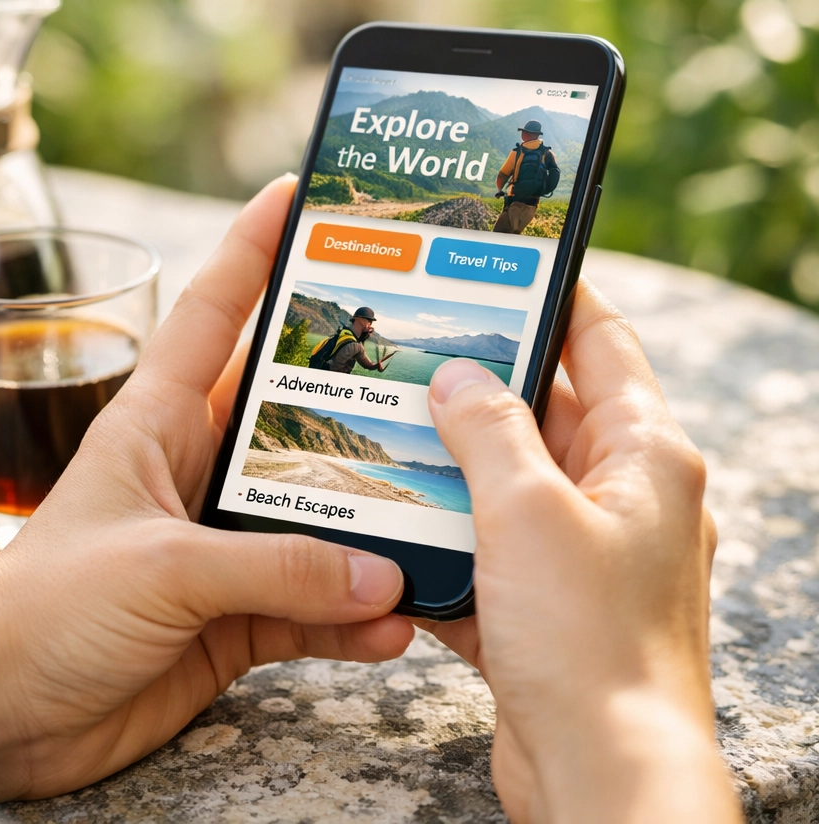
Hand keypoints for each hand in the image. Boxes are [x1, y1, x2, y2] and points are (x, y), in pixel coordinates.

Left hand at [0, 176, 410, 800]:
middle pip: (289, 410)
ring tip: (436, 521)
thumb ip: (272, 567)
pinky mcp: (232, 610)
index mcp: (156, 421)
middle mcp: (195, 469)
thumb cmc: (43, 611)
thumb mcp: (159, 567)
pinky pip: (309, 601)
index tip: (296, 194)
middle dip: (354, 391)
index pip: (210, 313)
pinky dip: (349, 615)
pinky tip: (391, 626)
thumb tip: (381, 573)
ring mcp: (218, 541)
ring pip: (314, 513)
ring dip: (369, 525)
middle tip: (428, 370)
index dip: (252, 248)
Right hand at [420, 281, 740, 823]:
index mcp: (644, 453)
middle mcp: (624, 493)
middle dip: (483, 381)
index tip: (503, 265)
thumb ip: (488, 428)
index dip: (555, 296)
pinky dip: (452, 527)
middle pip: (547, 408)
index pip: (602, 341)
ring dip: (457, 458)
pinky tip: (398, 516)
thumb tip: (460, 376)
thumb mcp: (528, 510)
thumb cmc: (589, 643)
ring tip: (392, 421)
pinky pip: (495, 540)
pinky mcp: (551, 599)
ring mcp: (587, 548)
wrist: (602, 780)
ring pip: (512, 476)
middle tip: (418, 346)